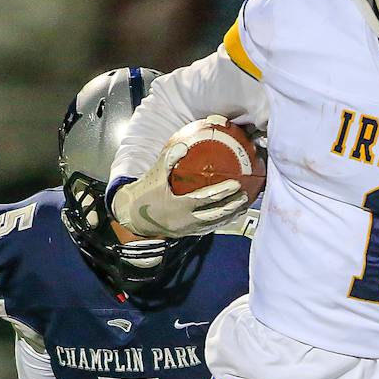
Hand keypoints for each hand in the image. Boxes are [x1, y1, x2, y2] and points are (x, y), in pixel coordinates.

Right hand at [111, 116, 249, 237]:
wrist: (133, 216)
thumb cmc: (145, 193)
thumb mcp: (154, 175)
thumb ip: (168, 160)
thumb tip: (184, 145)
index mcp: (178, 207)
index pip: (205, 200)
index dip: (222, 193)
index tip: (236, 184)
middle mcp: (185, 221)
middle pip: (215, 215)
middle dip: (232, 206)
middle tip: (245, 195)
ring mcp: (188, 230)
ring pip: (214, 224)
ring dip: (230, 215)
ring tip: (243, 205)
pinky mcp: (188, 234)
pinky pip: (209, 228)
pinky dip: (222, 221)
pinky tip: (231, 214)